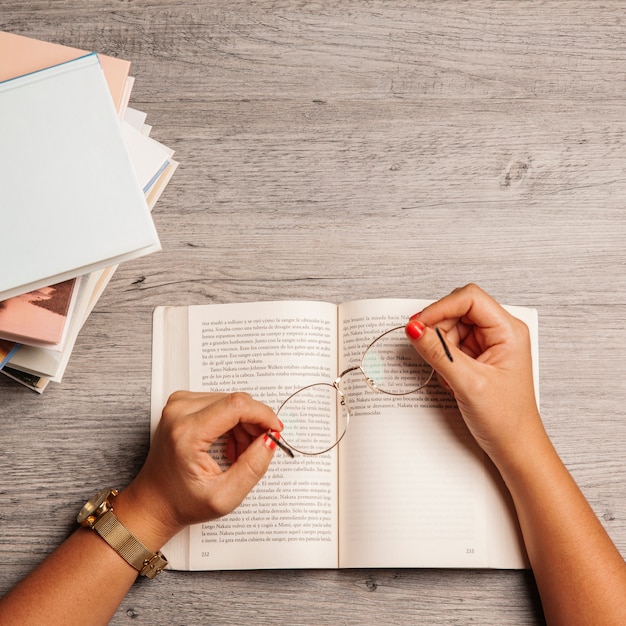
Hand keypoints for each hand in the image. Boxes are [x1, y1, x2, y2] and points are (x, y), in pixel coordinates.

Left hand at [115, 391, 282, 548]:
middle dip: (254, 424)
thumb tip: (271, 439)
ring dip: (243, 424)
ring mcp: (178, 404)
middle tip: (254, 451)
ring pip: (230, 401)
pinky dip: (231, 421)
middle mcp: (179, 411)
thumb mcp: (225, 497)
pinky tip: (228, 443)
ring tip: (238, 453)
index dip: (263, 415)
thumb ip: (253, 467)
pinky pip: (220, 402)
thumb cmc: (183, 502)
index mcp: (186, 433)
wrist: (153, 501)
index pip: (236, 405)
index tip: (276, 431)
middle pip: (236, 401)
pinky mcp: (181, 402)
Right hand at [405, 284, 543, 469]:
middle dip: (438, 328)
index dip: (440, 308)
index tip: (418, 324)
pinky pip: (450, 342)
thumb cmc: (506, 419)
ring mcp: (488, 343)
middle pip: (457, 309)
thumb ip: (438, 352)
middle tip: (428, 350)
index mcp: (508, 331)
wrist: (514, 446)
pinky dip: (443, 356)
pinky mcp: (477, 355)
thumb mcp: (468, 383)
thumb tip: (415, 329)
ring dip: (440, 345)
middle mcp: (500, 331)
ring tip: (448, 372)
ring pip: (450, 325)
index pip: (469, 299)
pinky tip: (450, 375)